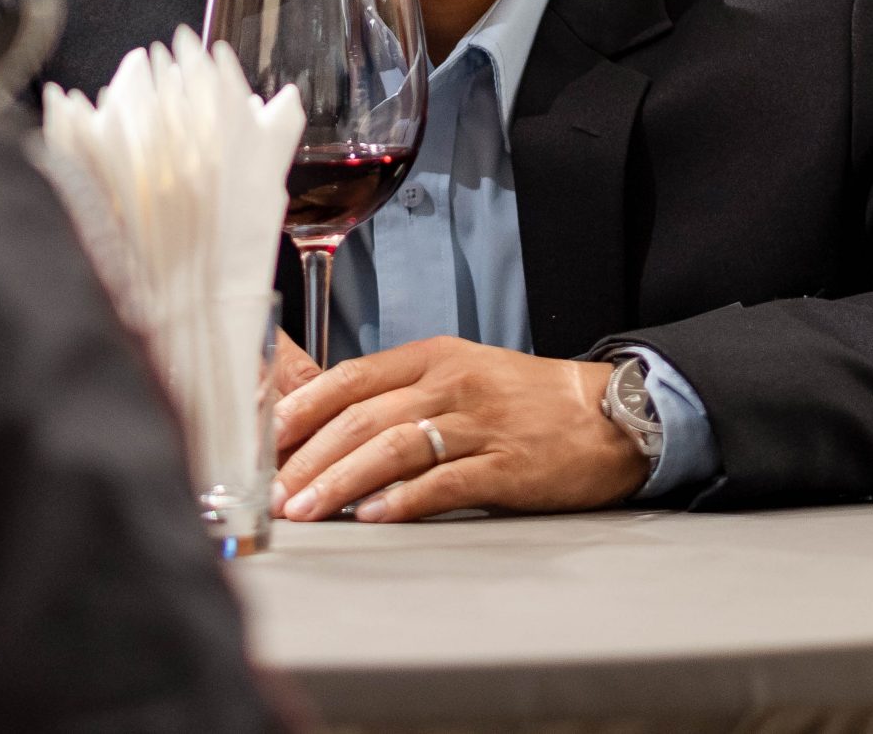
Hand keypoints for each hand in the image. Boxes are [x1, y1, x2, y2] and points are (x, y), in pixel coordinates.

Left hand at [272, 336, 648, 523]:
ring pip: (394, 448)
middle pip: (362, 416)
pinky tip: (373, 517)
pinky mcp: (507, 467)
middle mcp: (451, 384)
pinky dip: (405, 500)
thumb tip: (329, 432)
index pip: (350, 377)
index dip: (300, 409)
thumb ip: (400, 396)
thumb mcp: (459, 376)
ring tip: (306, 510)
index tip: (262, 439)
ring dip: (341, 481)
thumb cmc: (525, 400)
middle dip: (308, 456)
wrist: (610, 414)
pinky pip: (446, 482)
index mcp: (432, 357)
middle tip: (273, 491)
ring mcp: (480, 425)